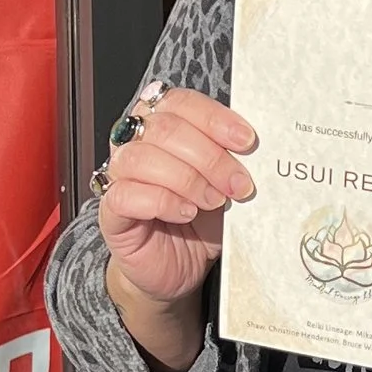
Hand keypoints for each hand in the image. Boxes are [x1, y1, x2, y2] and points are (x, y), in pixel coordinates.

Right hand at [97, 85, 255, 312]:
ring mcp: (118, 176)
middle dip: (210, 157)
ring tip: (214, 201)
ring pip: (144, 158)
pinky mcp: (111, 212)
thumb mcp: (224, 186)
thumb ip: (233, 162)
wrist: (180, 268)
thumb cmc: (201, 223)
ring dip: (188, 179)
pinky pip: (127, 195)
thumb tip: (260, 149)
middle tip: (238, 185)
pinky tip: (186, 213)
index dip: (214, 118)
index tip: (247, 141)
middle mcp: (135, 144)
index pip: (181, 102)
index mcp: (162, 125)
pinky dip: (164, 201)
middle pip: (165, 128)